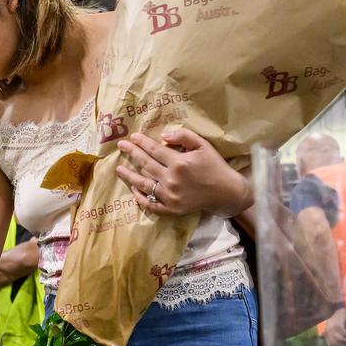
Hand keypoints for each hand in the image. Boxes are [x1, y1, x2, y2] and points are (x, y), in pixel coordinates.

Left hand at [116, 128, 252, 217]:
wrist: (227, 192)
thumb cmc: (215, 166)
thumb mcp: (203, 145)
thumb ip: (184, 136)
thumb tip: (163, 136)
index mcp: (179, 162)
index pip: (154, 150)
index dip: (142, 143)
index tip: (132, 137)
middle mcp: (171, 179)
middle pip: (146, 164)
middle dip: (132, 154)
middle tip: (121, 146)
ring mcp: (170, 196)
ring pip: (143, 184)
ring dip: (129, 176)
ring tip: (118, 169)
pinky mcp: (171, 208)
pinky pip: (151, 204)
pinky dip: (140, 197)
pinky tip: (133, 189)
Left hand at [323, 308, 345, 345]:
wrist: (337, 308)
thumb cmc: (335, 318)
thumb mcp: (330, 326)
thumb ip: (329, 333)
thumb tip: (331, 341)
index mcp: (326, 332)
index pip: (330, 343)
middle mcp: (328, 331)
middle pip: (335, 342)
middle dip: (342, 345)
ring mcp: (333, 328)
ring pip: (340, 339)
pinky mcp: (338, 325)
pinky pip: (345, 333)